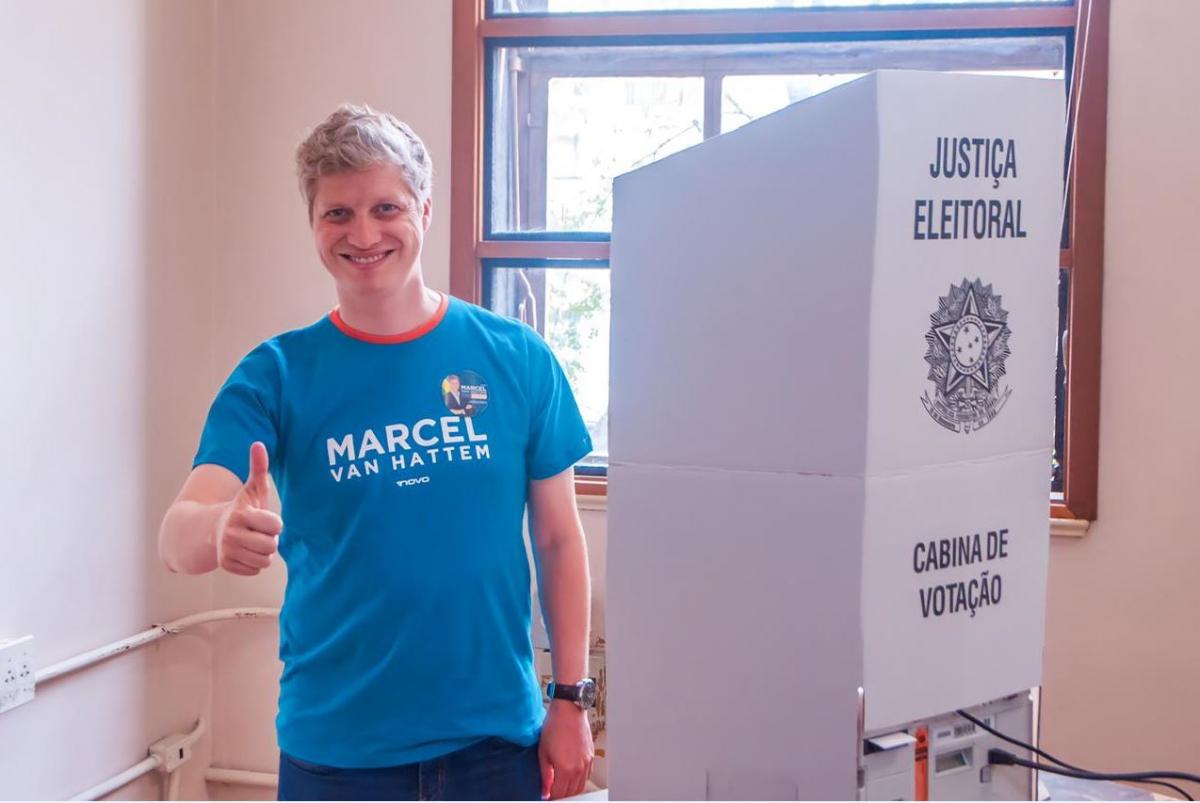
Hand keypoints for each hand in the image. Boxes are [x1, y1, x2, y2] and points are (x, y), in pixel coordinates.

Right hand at [214, 442, 281, 575]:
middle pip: (271, 546)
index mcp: (241, 514)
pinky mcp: (225, 565)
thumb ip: (258, 468)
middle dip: (269, 539)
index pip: (276, 525)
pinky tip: (244, 552)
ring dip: (262, 553)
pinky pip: (254, 570)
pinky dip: (253, 563)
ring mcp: (227, 550)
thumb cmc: (241, 508)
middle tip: (258, 532)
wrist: (210, 529)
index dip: (274, 523)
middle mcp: (231, 533)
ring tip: (252, 541)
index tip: (263, 518)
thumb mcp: (251, 489)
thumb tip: (258, 444)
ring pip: (264, 560)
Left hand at [538, 700, 593, 799]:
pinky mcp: (591, 756)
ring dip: (571, 789)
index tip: (546, 794)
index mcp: (565, 769)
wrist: (569, 710)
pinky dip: (579, 780)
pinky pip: (586, 776)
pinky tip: (571, 774)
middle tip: (552, 790)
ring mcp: (587, 763)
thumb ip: (545, 775)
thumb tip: (545, 790)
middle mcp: (578, 769)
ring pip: (580, 786)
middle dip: (561, 794)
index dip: (551, 796)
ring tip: (561, 783)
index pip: (559, 794)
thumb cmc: (554, 727)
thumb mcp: (543, 752)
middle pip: (571, 793)